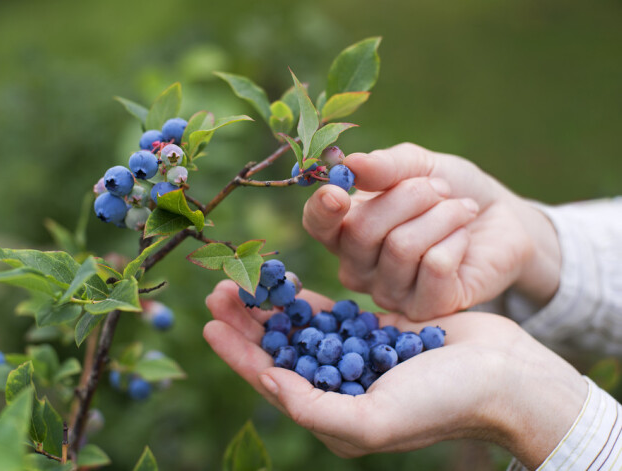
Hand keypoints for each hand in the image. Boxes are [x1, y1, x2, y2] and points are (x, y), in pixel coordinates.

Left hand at [204, 281, 585, 468]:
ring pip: (300, 329)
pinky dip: (306, 299)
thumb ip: (315, 408)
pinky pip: (331, 313)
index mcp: (333, 415)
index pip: (271, 381)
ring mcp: (356, 357)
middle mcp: (339, 387)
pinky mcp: (375, 331)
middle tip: (219, 290)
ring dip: (270, 307)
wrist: (502, 376)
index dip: (237, 353)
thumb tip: (268, 382)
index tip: (209, 324)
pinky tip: (285, 283)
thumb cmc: (442, 403)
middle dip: (247, 323)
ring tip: (242, 281)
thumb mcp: (374, 418)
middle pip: (279, 351)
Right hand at [303, 143, 560, 318]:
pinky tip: (463, 239)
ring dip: (441, 216)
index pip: (317, 225)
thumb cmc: (450, 190)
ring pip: (401, 247)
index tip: (339, 192)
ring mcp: (389, 293)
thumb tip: (350, 164)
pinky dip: (456, 240)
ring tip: (461, 209)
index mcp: (346, 229)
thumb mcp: (419, 166)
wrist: (501, 219)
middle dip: (409, 196)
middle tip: (441, 189)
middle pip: (362, 231)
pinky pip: (434, 267)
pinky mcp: (425, 309)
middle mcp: (359, 267)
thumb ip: (385, 167)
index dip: (322, 211)